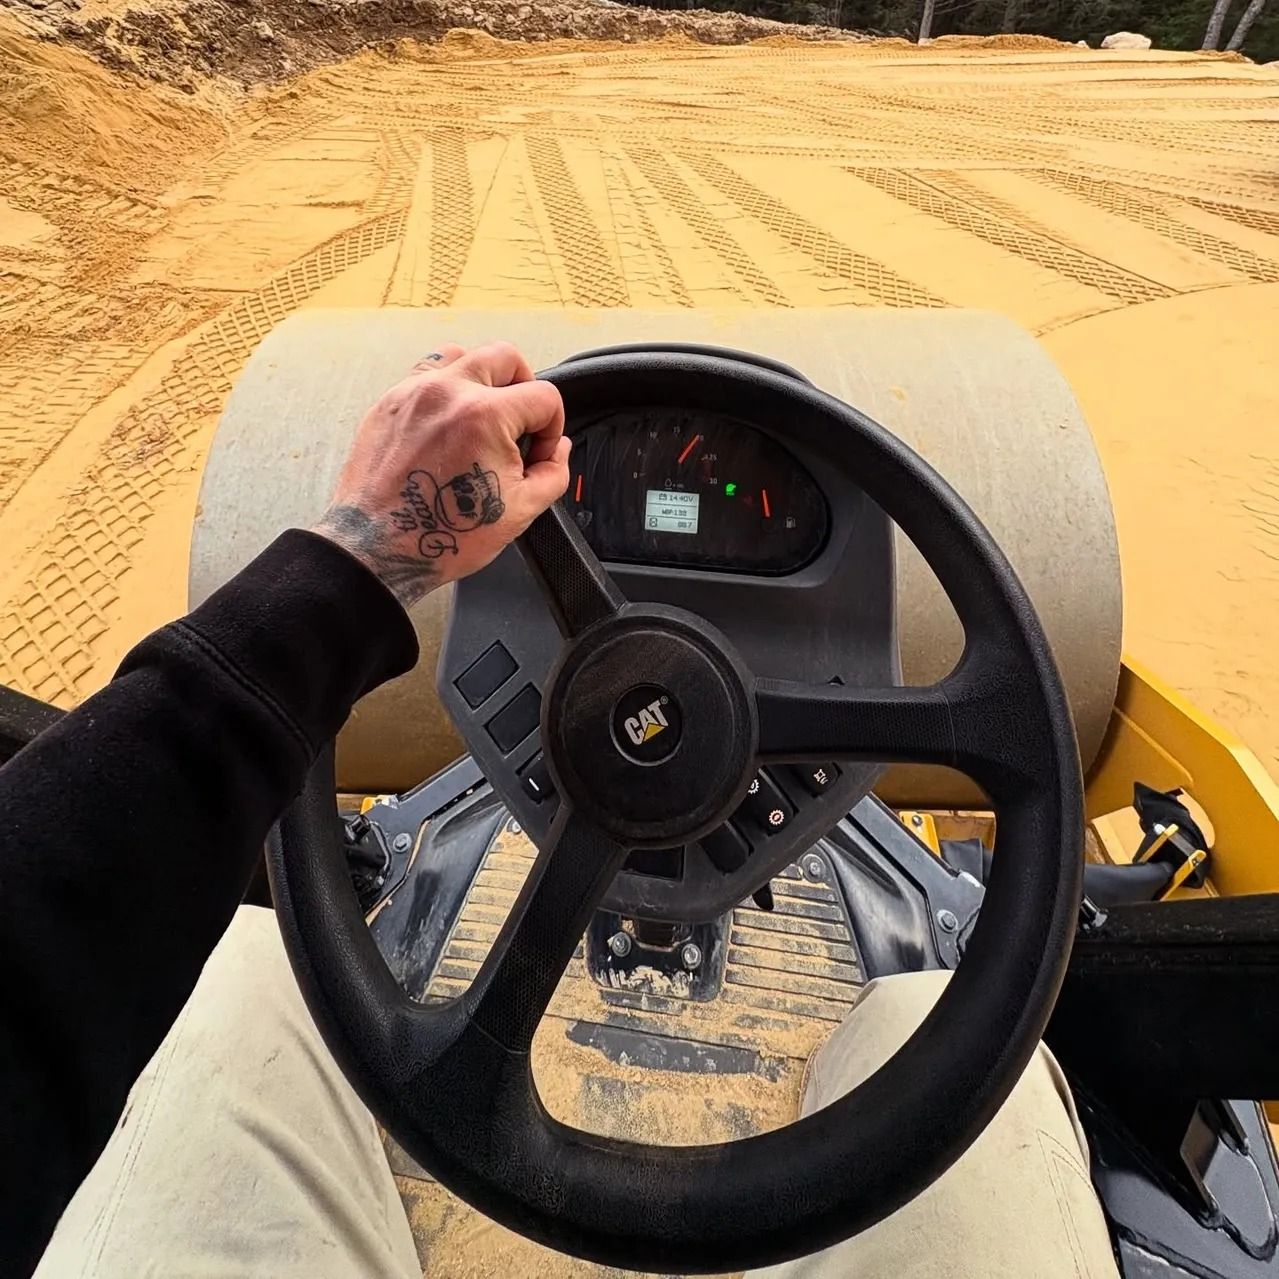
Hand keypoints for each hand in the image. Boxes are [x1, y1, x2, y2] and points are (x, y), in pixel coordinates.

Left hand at [313, 342, 569, 607]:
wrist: (378, 548)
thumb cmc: (440, 535)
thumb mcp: (520, 511)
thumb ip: (553, 473)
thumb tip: (558, 449)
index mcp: (485, 416)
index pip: (543, 397)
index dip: (552, 427)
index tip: (539, 453)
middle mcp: (448, 393)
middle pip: (506, 356)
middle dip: (524, 388)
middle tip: (519, 423)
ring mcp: (414, 393)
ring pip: (462, 355)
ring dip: (483, 378)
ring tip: (484, 415)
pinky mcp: (390, 402)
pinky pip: (426, 373)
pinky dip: (446, 388)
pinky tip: (450, 422)